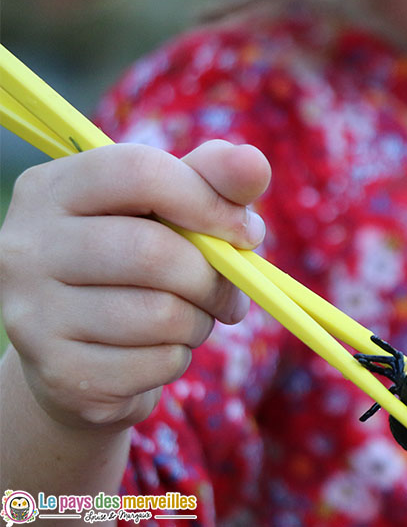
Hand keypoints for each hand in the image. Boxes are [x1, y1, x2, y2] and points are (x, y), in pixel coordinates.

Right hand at [0, 140, 269, 430]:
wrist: (82, 352)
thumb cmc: (136, 263)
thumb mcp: (169, 210)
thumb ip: (211, 179)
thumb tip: (253, 162)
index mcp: (51, 189)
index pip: (139, 172)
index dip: (208, 201)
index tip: (244, 232)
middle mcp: (24, 247)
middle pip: (154, 252)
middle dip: (213, 277)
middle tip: (229, 291)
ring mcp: (32, 315)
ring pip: (161, 315)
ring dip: (199, 321)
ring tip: (189, 319)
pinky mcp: (59, 372)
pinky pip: (156, 363)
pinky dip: (178, 358)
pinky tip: (159, 350)